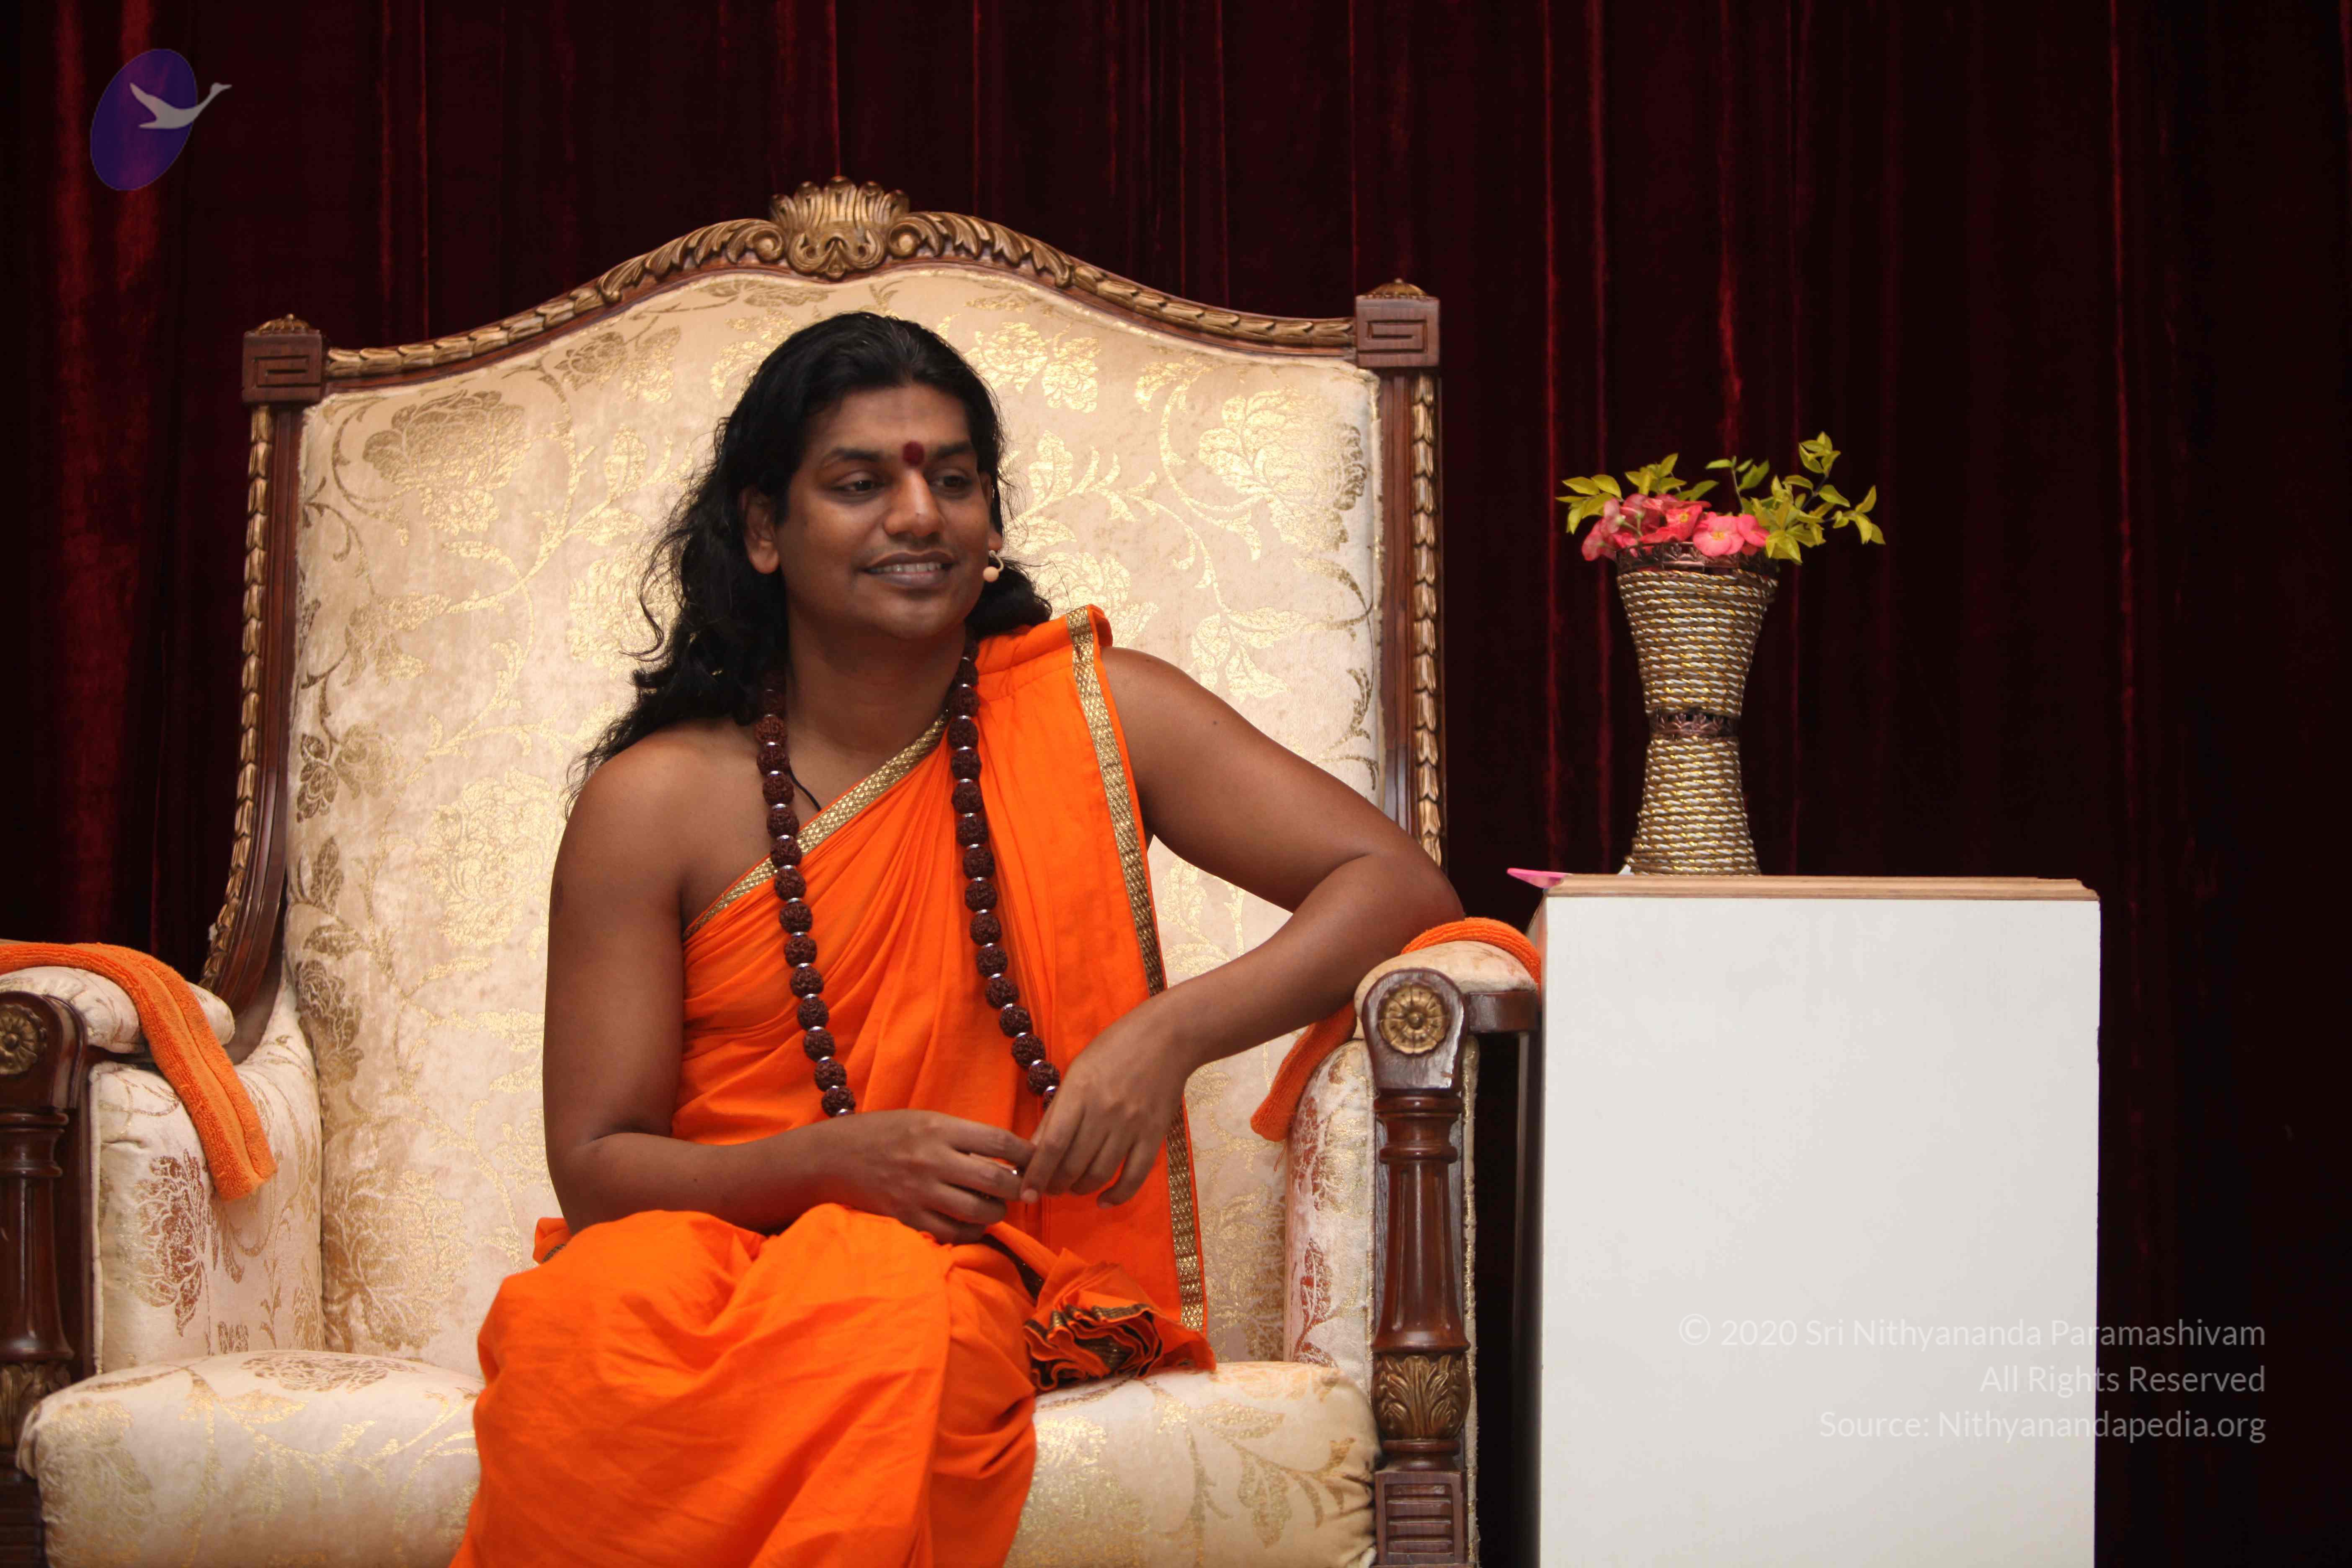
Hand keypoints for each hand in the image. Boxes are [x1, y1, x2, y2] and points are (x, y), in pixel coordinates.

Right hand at [808, 1110, 1031, 1244]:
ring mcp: (919, 1192)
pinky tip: (972, 1223)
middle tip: (1022, 1189)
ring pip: (978, 1211)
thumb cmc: (884, 1134)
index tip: (1036, 1159)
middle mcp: (932, 1160)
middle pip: (995, 1179)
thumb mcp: (923, 1120)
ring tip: (996, 1206)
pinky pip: (952, 1233)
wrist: (832, 1159)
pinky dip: (970, 1232)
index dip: (1026, 1153)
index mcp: (938, 1128)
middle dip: (1017, 1188)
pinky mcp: (907, 1218)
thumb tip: (1005, 1155)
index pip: (999, 1140)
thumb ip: (961, 1136)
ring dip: (996, 1212)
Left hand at [1022, 1004, 1193, 1207]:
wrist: (1168, 1036)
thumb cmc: (1115, 1048)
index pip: (1052, 1145)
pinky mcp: (1155, 1134)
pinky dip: (1117, 1195)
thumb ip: (1056, 1111)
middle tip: (1048, 1188)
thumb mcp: (1077, 1072)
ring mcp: (1132, 1125)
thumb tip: (1034, 1149)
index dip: (1036, 1174)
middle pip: (1073, 1165)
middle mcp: (1105, 1112)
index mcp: (1080, 1092)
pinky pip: (1135, 1177)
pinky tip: (1104, 1200)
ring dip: (1081, 1189)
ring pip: (1100, 1174)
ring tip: (1072, 1188)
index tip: (1024, 1192)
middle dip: (1054, 1185)